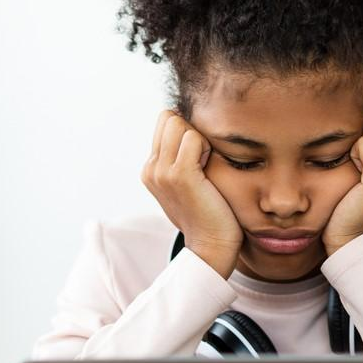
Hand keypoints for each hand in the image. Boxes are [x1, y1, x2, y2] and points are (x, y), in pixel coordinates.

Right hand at [141, 109, 243, 277]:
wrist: (211, 246)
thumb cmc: (208, 213)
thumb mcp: (186, 183)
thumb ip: (181, 159)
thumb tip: (191, 129)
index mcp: (151, 169)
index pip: (165, 121)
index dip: (186, 131)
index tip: (198, 157)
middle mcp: (151, 168)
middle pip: (170, 117)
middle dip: (191, 130)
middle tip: (203, 160)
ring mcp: (162, 171)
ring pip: (179, 123)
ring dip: (199, 138)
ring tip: (206, 165)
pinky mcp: (179, 175)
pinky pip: (194, 138)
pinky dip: (206, 147)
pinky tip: (210, 168)